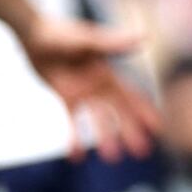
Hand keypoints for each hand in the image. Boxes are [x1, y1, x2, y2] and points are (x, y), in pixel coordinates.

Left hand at [23, 15, 158, 158]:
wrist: (32, 33)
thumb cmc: (61, 32)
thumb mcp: (88, 40)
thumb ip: (114, 43)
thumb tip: (145, 38)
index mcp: (108, 73)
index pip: (132, 96)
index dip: (145, 112)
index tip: (159, 129)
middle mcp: (99, 85)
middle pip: (119, 113)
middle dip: (131, 131)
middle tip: (142, 153)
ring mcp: (82, 92)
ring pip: (98, 120)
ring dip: (106, 138)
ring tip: (112, 158)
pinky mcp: (65, 96)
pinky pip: (72, 121)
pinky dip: (73, 138)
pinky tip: (75, 157)